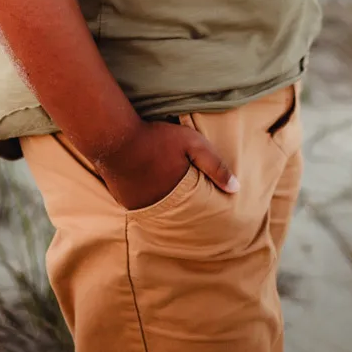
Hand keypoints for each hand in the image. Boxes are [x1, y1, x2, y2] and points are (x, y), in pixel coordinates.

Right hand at [97, 119, 239, 210]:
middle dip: (184, 208)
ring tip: (168, 192)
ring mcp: (140, 207)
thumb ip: (215, 165)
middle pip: (177, 213)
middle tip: (188, 199)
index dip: (203, 208)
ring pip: (159, 211)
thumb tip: (236, 189)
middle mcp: (159, 208)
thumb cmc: (157, 138)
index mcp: (178, 196)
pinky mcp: (125, 202)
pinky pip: (142, 206)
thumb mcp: (192, 143)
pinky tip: (149, 186)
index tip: (210, 208)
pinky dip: (148, 199)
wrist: (115, 137)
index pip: (196, 211)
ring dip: (165, 204)